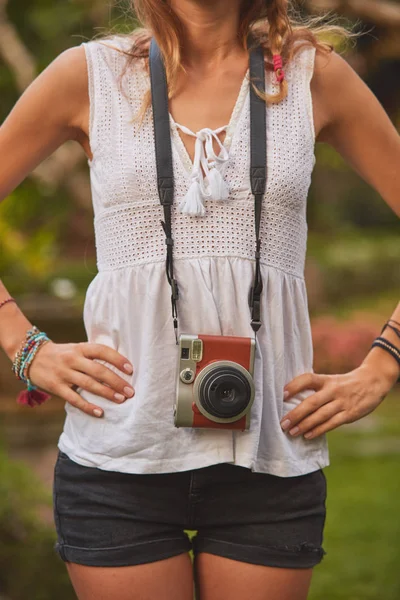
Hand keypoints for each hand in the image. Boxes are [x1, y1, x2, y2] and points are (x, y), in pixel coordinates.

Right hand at [28, 341, 134, 417]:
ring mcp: (63, 373)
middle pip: (98, 370)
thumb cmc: (62, 354)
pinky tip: (100, 412)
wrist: (31, 357)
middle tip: (130, 391)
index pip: (102, 351)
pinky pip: (74, 399)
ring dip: (106, 393)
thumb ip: (93, 356)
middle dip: (116, 381)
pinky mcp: (55, 387)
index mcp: (80, 348)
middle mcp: (72, 359)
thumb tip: (118, 367)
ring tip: (120, 399)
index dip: (118, 359)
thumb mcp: (76, 349)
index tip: (131, 369)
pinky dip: (88, 406)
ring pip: (88, 384)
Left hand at [279, 363, 394, 439]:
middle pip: (311, 402)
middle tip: (283, 423)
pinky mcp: (350, 414)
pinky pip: (332, 424)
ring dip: (305, 425)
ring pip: (320, 415)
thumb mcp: (331, 380)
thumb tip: (292, 401)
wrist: (373, 382)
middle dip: (296, 414)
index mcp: (326, 380)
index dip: (294, 386)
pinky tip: (308, 436)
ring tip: (292, 432)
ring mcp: (342, 403)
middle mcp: (333, 390)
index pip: (308, 379)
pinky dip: (319, 430)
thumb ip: (316, 389)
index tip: (282, 394)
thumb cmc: (345, 384)